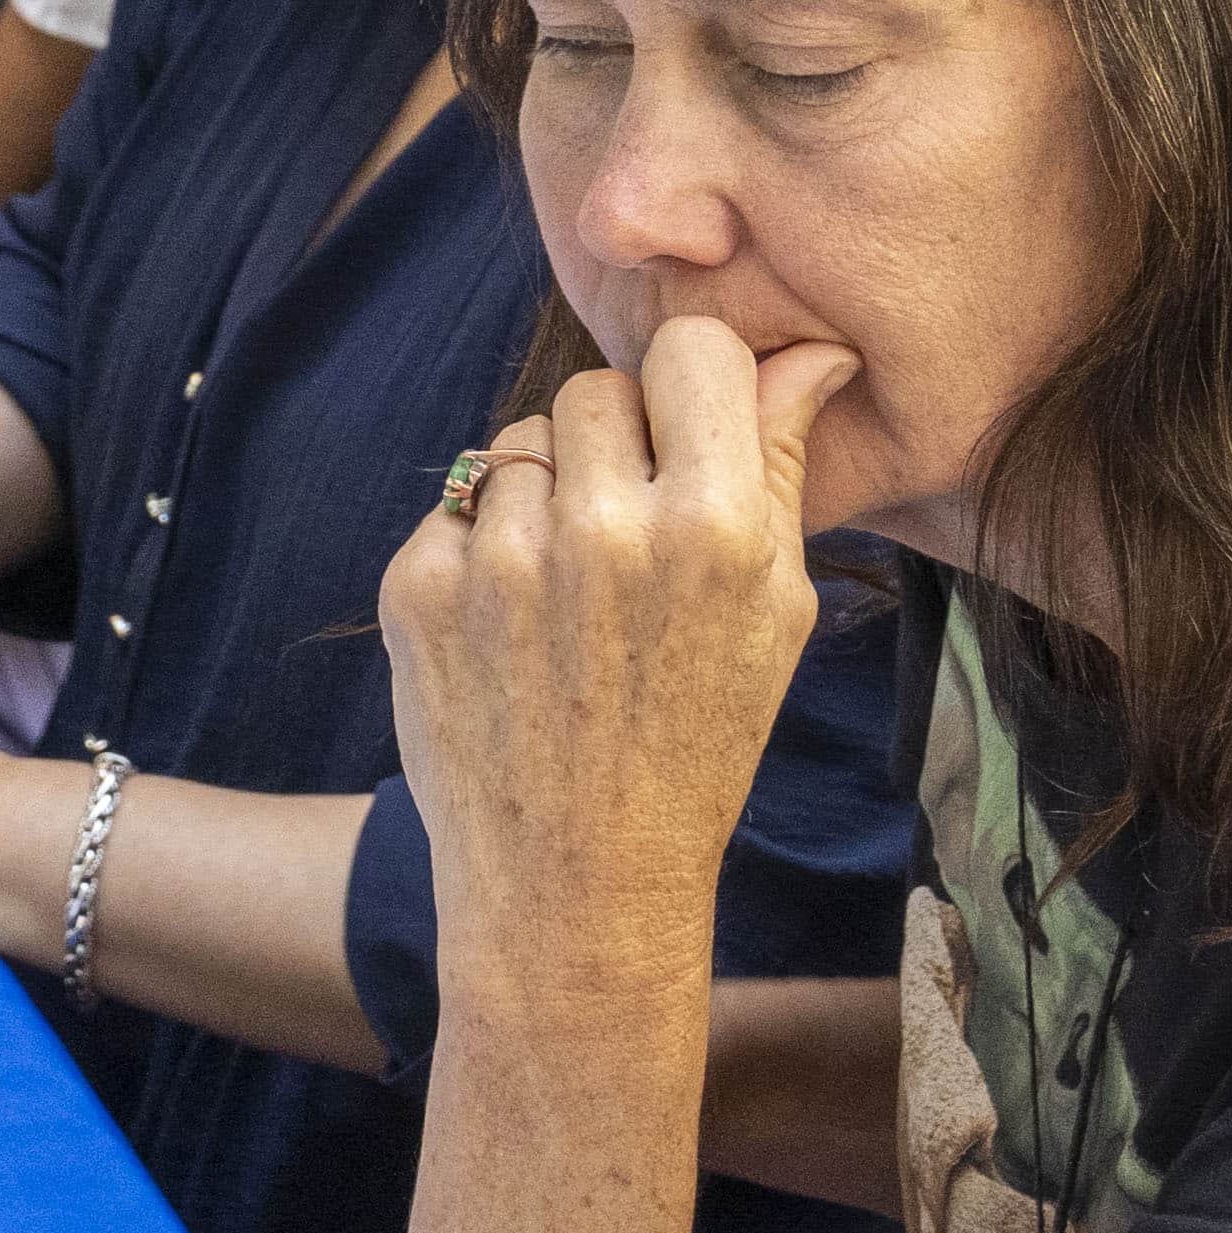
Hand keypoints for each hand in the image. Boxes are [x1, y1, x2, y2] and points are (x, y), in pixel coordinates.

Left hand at [377, 314, 855, 977]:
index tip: (688, 430)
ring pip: (522, 442)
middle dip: (613, 445)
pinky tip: (514, 632)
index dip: (692, 382)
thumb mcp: (775, 614)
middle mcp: (602, 528)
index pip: (695, 348)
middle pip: (597, 387)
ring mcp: (500, 557)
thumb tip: (814, 348)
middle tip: (626, 537)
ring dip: (545, 495)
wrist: (575, 884)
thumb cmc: (696, 747)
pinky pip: (459, 505)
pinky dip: (483, 550)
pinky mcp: (418, 586)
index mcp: (714, 527)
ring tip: (570, 598)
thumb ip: (780, 467)